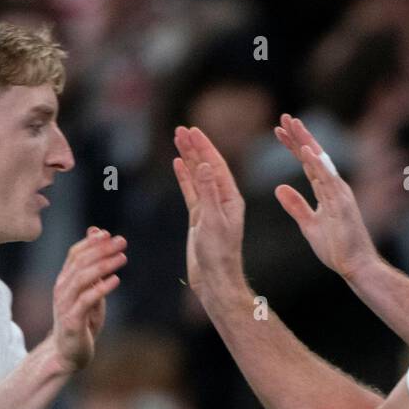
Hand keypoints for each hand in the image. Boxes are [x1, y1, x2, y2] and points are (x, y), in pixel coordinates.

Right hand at [51, 227, 125, 370]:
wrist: (67, 354)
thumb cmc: (82, 323)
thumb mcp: (90, 295)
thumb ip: (94, 274)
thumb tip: (99, 252)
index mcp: (65, 281)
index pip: (75, 254)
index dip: (91, 242)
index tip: (110, 234)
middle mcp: (62, 289)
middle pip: (80, 262)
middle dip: (101, 249)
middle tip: (122, 242)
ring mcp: (65, 304)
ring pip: (82, 278)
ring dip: (103, 265)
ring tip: (122, 258)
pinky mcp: (71, 320)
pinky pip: (86, 299)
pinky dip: (101, 288)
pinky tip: (116, 280)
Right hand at [172, 125, 246, 301]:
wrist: (215, 280)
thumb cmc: (219, 254)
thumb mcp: (213, 221)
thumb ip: (208, 192)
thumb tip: (204, 165)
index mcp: (231, 198)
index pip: (217, 165)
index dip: (204, 147)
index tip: (192, 130)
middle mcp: (222, 200)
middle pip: (207, 166)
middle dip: (195, 147)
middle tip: (181, 128)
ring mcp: (210, 208)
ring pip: (197, 176)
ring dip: (188, 157)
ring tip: (177, 138)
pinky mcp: (199, 218)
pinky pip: (191, 191)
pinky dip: (184, 177)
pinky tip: (177, 163)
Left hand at [273, 113, 378, 281]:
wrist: (355, 267)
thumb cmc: (337, 248)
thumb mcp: (309, 225)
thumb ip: (296, 206)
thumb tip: (279, 188)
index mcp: (326, 191)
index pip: (307, 163)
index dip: (293, 146)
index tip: (279, 131)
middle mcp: (335, 187)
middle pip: (314, 156)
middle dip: (299, 136)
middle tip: (284, 117)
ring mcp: (340, 194)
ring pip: (321, 163)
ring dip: (307, 143)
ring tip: (294, 126)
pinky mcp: (343, 205)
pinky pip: (329, 182)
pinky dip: (320, 166)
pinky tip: (308, 152)